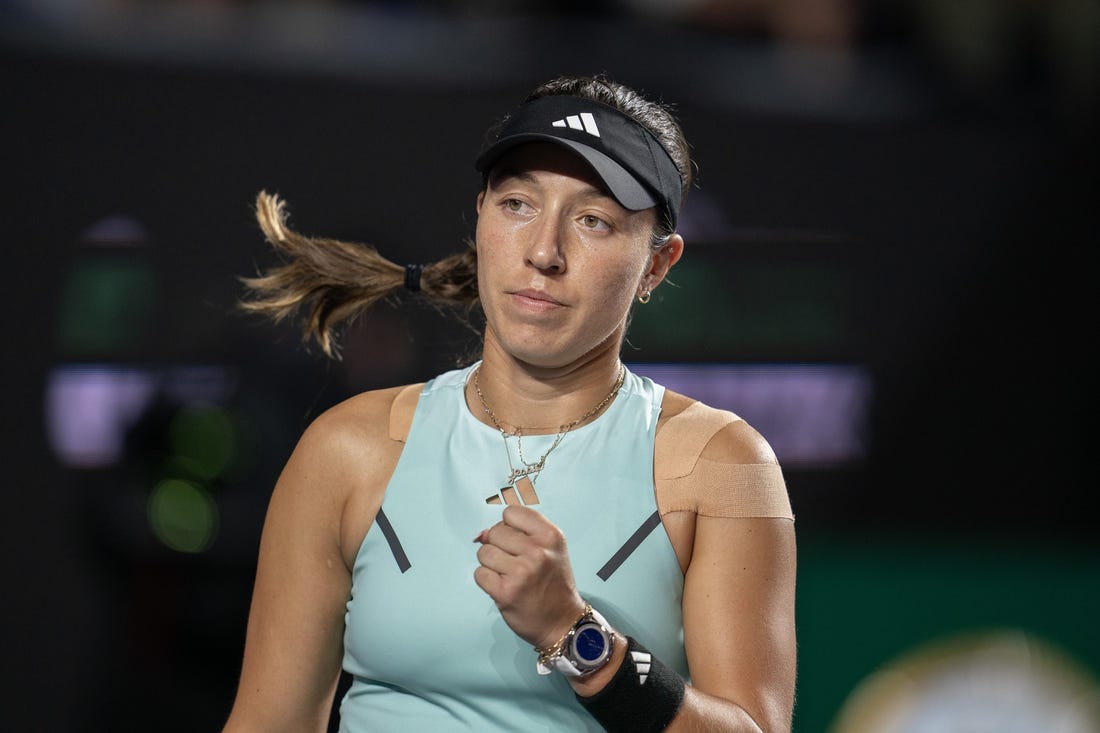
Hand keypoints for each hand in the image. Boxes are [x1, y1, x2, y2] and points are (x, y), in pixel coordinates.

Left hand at [473, 505, 586, 649]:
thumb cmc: (554, 584)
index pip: (511, 513)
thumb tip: (483, 534)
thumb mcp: (550, 550)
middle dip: (499, 546)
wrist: (563, 622)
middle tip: (514, 563)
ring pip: (484, 552)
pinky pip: (480, 574)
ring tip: (508, 575)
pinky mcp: (506, 592)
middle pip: (495, 532)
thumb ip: (521, 535)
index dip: (509, 527)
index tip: (518, 542)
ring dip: (491, 564)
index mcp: (550, 536)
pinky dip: (487, 581)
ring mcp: (521, 572)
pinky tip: (503, 587)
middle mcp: (538, 551)